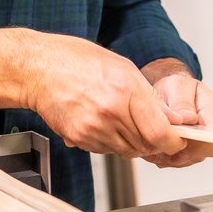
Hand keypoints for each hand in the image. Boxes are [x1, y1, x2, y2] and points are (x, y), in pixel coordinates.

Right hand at [23, 34, 183, 158]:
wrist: (38, 69)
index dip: (172, 142)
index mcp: (124, 90)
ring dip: (131, 142)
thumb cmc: (75, 60)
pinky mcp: (79, 138)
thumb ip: (149, 97)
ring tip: (120, 120)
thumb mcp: (122, 67)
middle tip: (148, 128)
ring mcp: (92, 128)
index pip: (159, 133)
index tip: (174, 140)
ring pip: (127, 151)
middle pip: (145, 145)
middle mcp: (109, 112)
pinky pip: (106, 150)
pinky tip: (103, 122)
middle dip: (152, 141)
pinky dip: (111, 142)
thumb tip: (172, 119)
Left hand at [142, 61, 212, 168]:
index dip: (204, 144)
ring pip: (181, 160)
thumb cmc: (178, 89)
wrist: (169, 95)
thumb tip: (188, 118)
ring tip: (155, 126)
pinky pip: (167, 162)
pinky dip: (157, 150)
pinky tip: (153, 134)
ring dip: (165, 148)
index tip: (185, 136)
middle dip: (177, 145)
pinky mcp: (180, 157)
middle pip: (198, 155)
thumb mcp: (178, 87)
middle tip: (161, 127)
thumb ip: (182, 102)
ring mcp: (196, 150)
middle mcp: (209, 138)